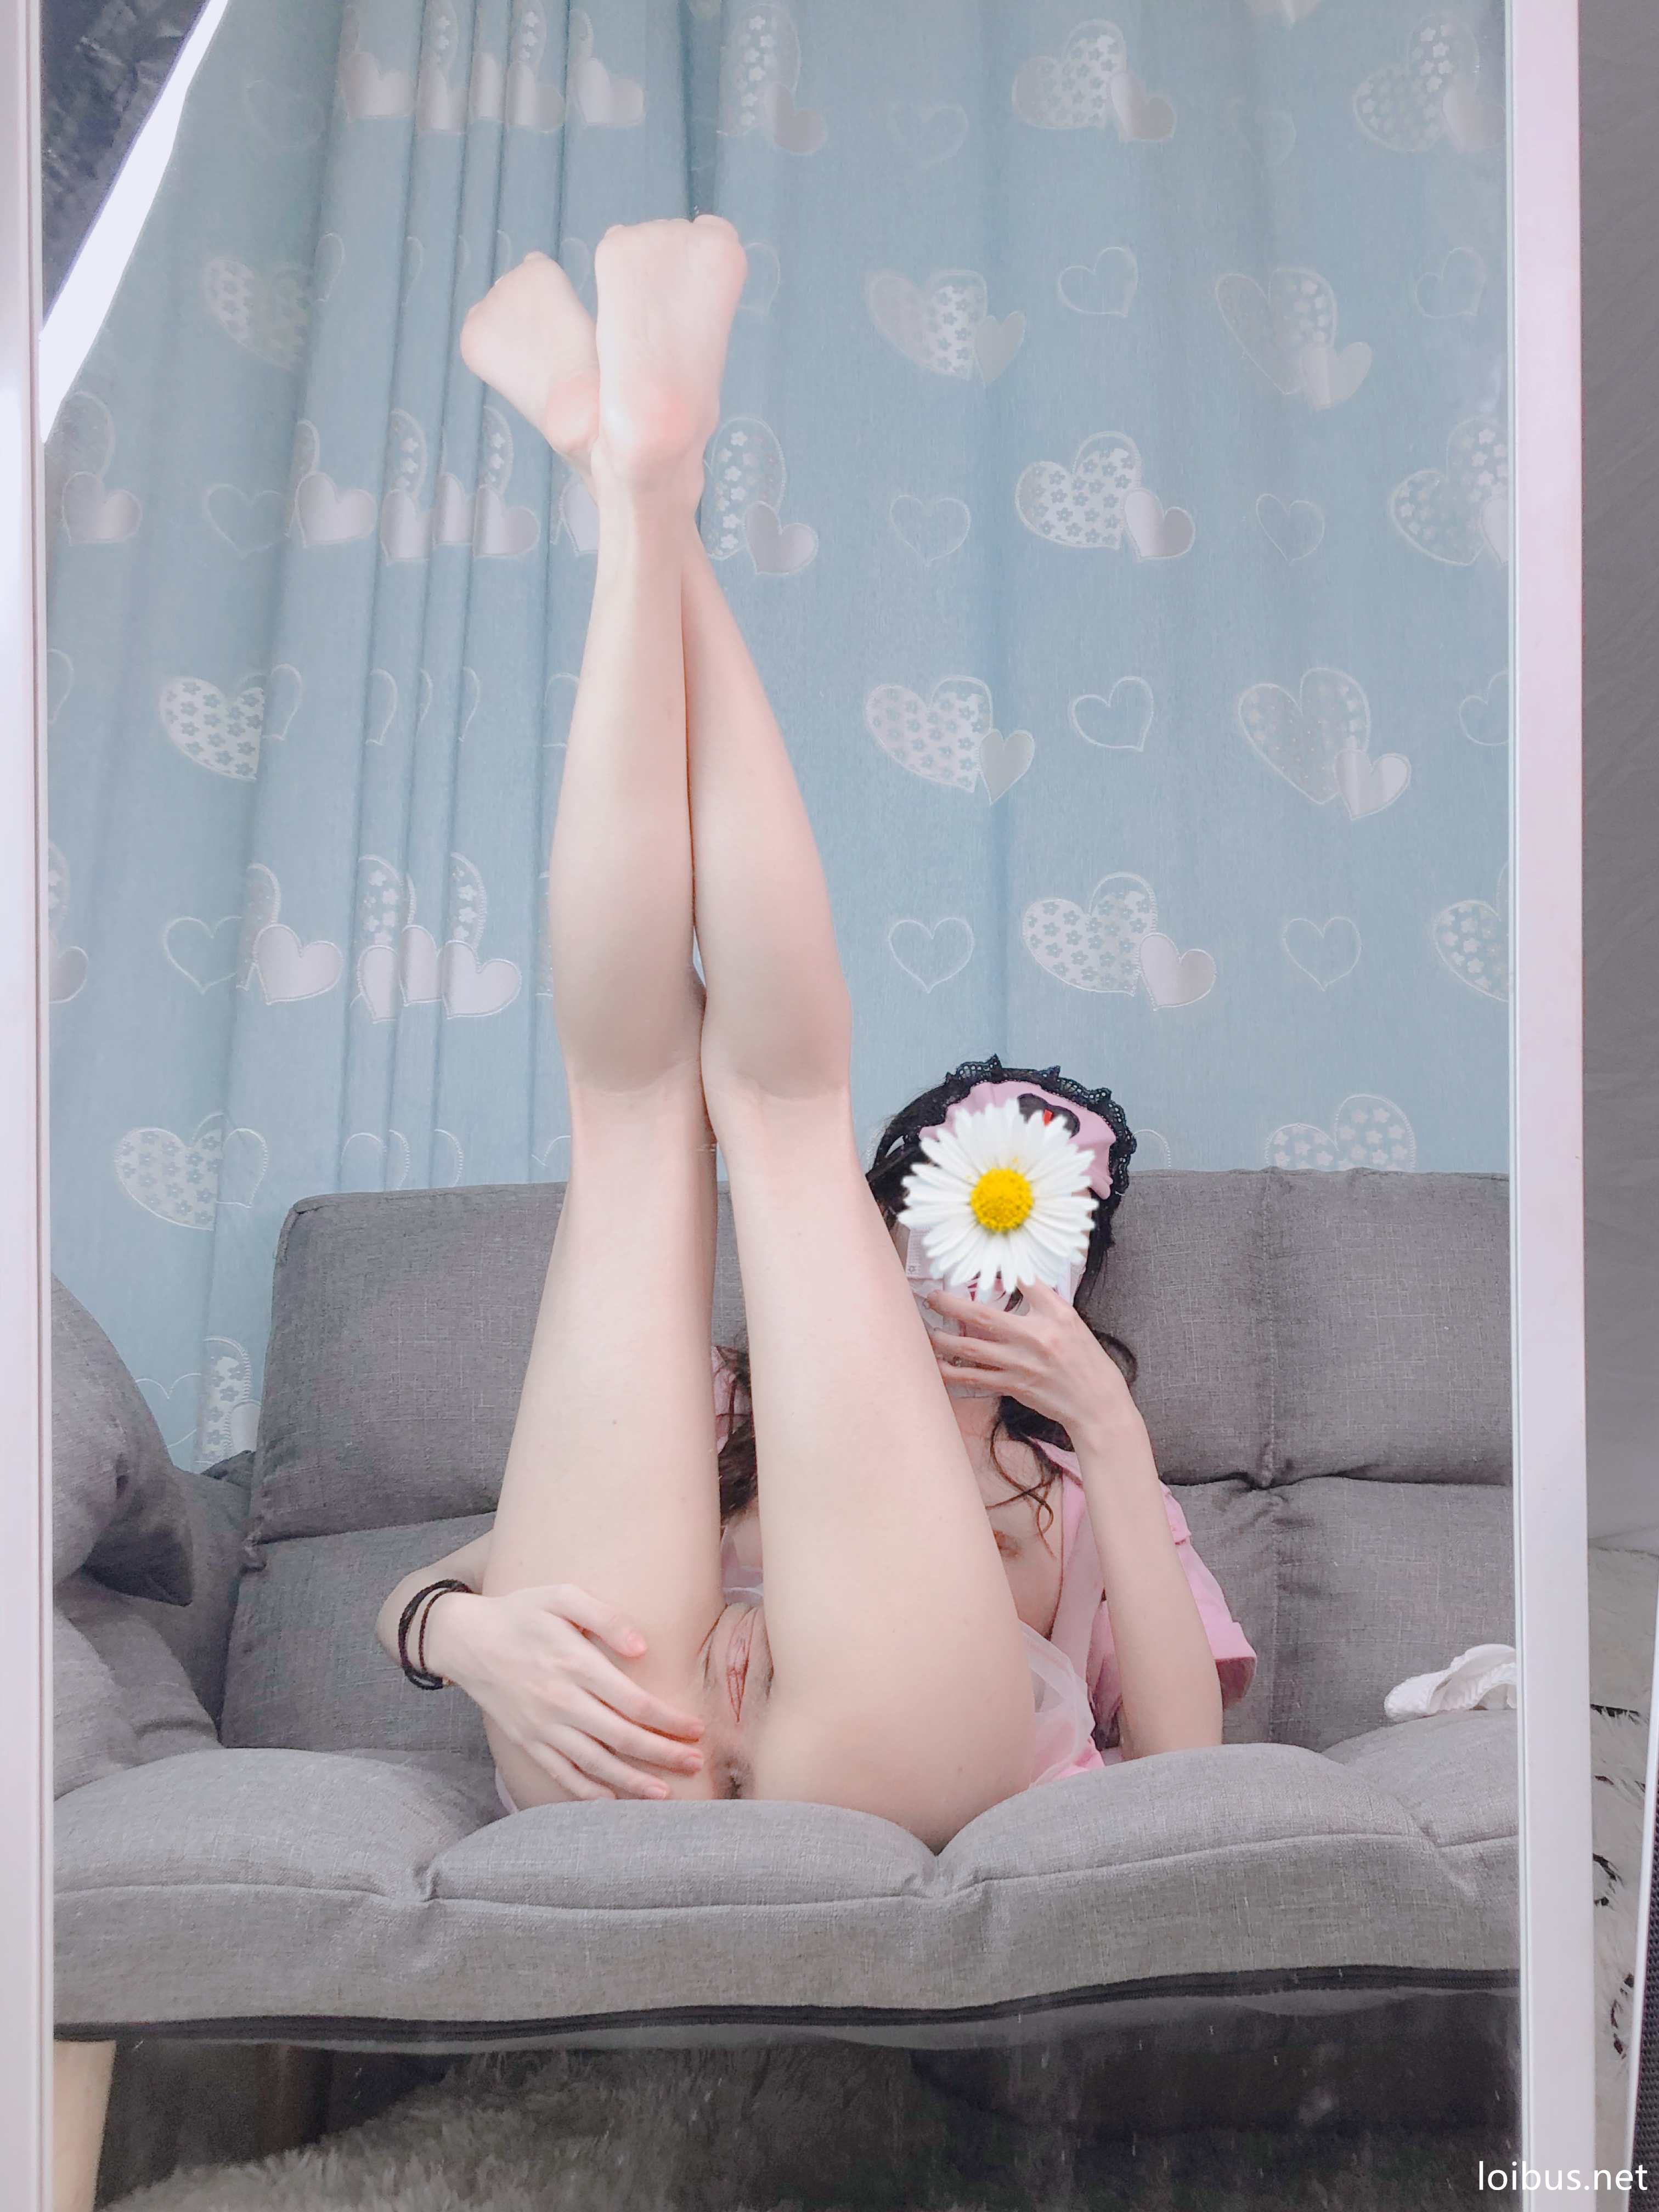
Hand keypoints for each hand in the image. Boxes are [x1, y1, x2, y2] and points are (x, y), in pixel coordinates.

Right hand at [423, 1584, 704, 1802]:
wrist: (465, 1639)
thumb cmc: (521, 1612)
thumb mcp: (562, 1596)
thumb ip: (605, 1616)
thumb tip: (642, 1648)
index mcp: (575, 1664)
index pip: (633, 1702)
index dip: (669, 1720)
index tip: (695, 1728)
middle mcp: (561, 1701)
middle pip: (621, 1739)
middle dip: (663, 1755)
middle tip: (695, 1763)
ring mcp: (542, 1726)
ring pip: (595, 1764)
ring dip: (632, 1781)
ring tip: (664, 1793)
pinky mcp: (526, 1741)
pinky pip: (561, 1773)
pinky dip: (586, 1792)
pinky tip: (611, 1801)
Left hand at [926, 1279, 1135, 1446]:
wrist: (1096, 1404)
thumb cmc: (1085, 1361)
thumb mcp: (1071, 1321)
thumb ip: (1044, 1300)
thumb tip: (1016, 1280)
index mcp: (1053, 1316)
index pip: (1024, 1282)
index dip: (999, 1269)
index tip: (975, 1263)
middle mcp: (1033, 1338)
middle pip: (981, 1315)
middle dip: (949, 1304)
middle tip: (932, 1297)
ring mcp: (1019, 1365)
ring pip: (969, 1348)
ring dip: (942, 1339)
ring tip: (927, 1330)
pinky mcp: (1012, 1386)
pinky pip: (973, 1378)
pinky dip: (951, 1371)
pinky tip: (936, 1364)